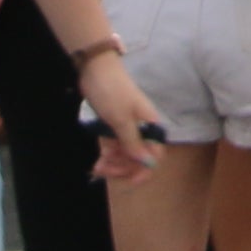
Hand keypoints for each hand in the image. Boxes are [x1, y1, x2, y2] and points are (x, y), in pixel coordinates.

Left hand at [78, 52, 168, 184]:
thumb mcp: (121, 119)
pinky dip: (107, 157)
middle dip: (123, 168)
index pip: (154, 155)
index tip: (131, 181)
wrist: (95, 69)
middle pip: (138, 158)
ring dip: (113, 164)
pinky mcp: (112, 127)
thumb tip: (147, 162)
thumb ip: (133, 142)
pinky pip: (113, 148)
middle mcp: (140, 129)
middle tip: (104, 171)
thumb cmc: (112, 92)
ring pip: (124, 155)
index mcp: (149, 126)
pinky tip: (97, 163)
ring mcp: (126, 128)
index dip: (145, 169)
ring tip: (98, 167)